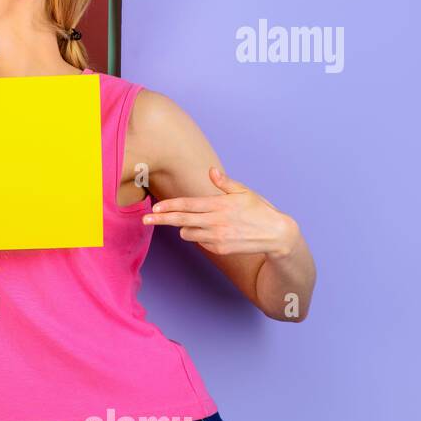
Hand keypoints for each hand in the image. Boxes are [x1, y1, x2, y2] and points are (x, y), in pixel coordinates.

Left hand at [141, 167, 297, 257]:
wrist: (276, 235)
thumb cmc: (259, 210)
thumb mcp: (244, 192)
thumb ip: (225, 183)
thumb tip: (211, 171)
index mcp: (220, 205)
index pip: (187, 205)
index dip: (168, 206)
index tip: (154, 207)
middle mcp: (215, 222)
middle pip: (180, 221)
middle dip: (160, 220)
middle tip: (144, 220)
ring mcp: (216, 237)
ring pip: (187, 233)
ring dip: (185, 227)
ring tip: (196, 222)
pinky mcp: (219, 249)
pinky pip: (200, 242)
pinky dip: (200, 236)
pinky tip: (213, 231)